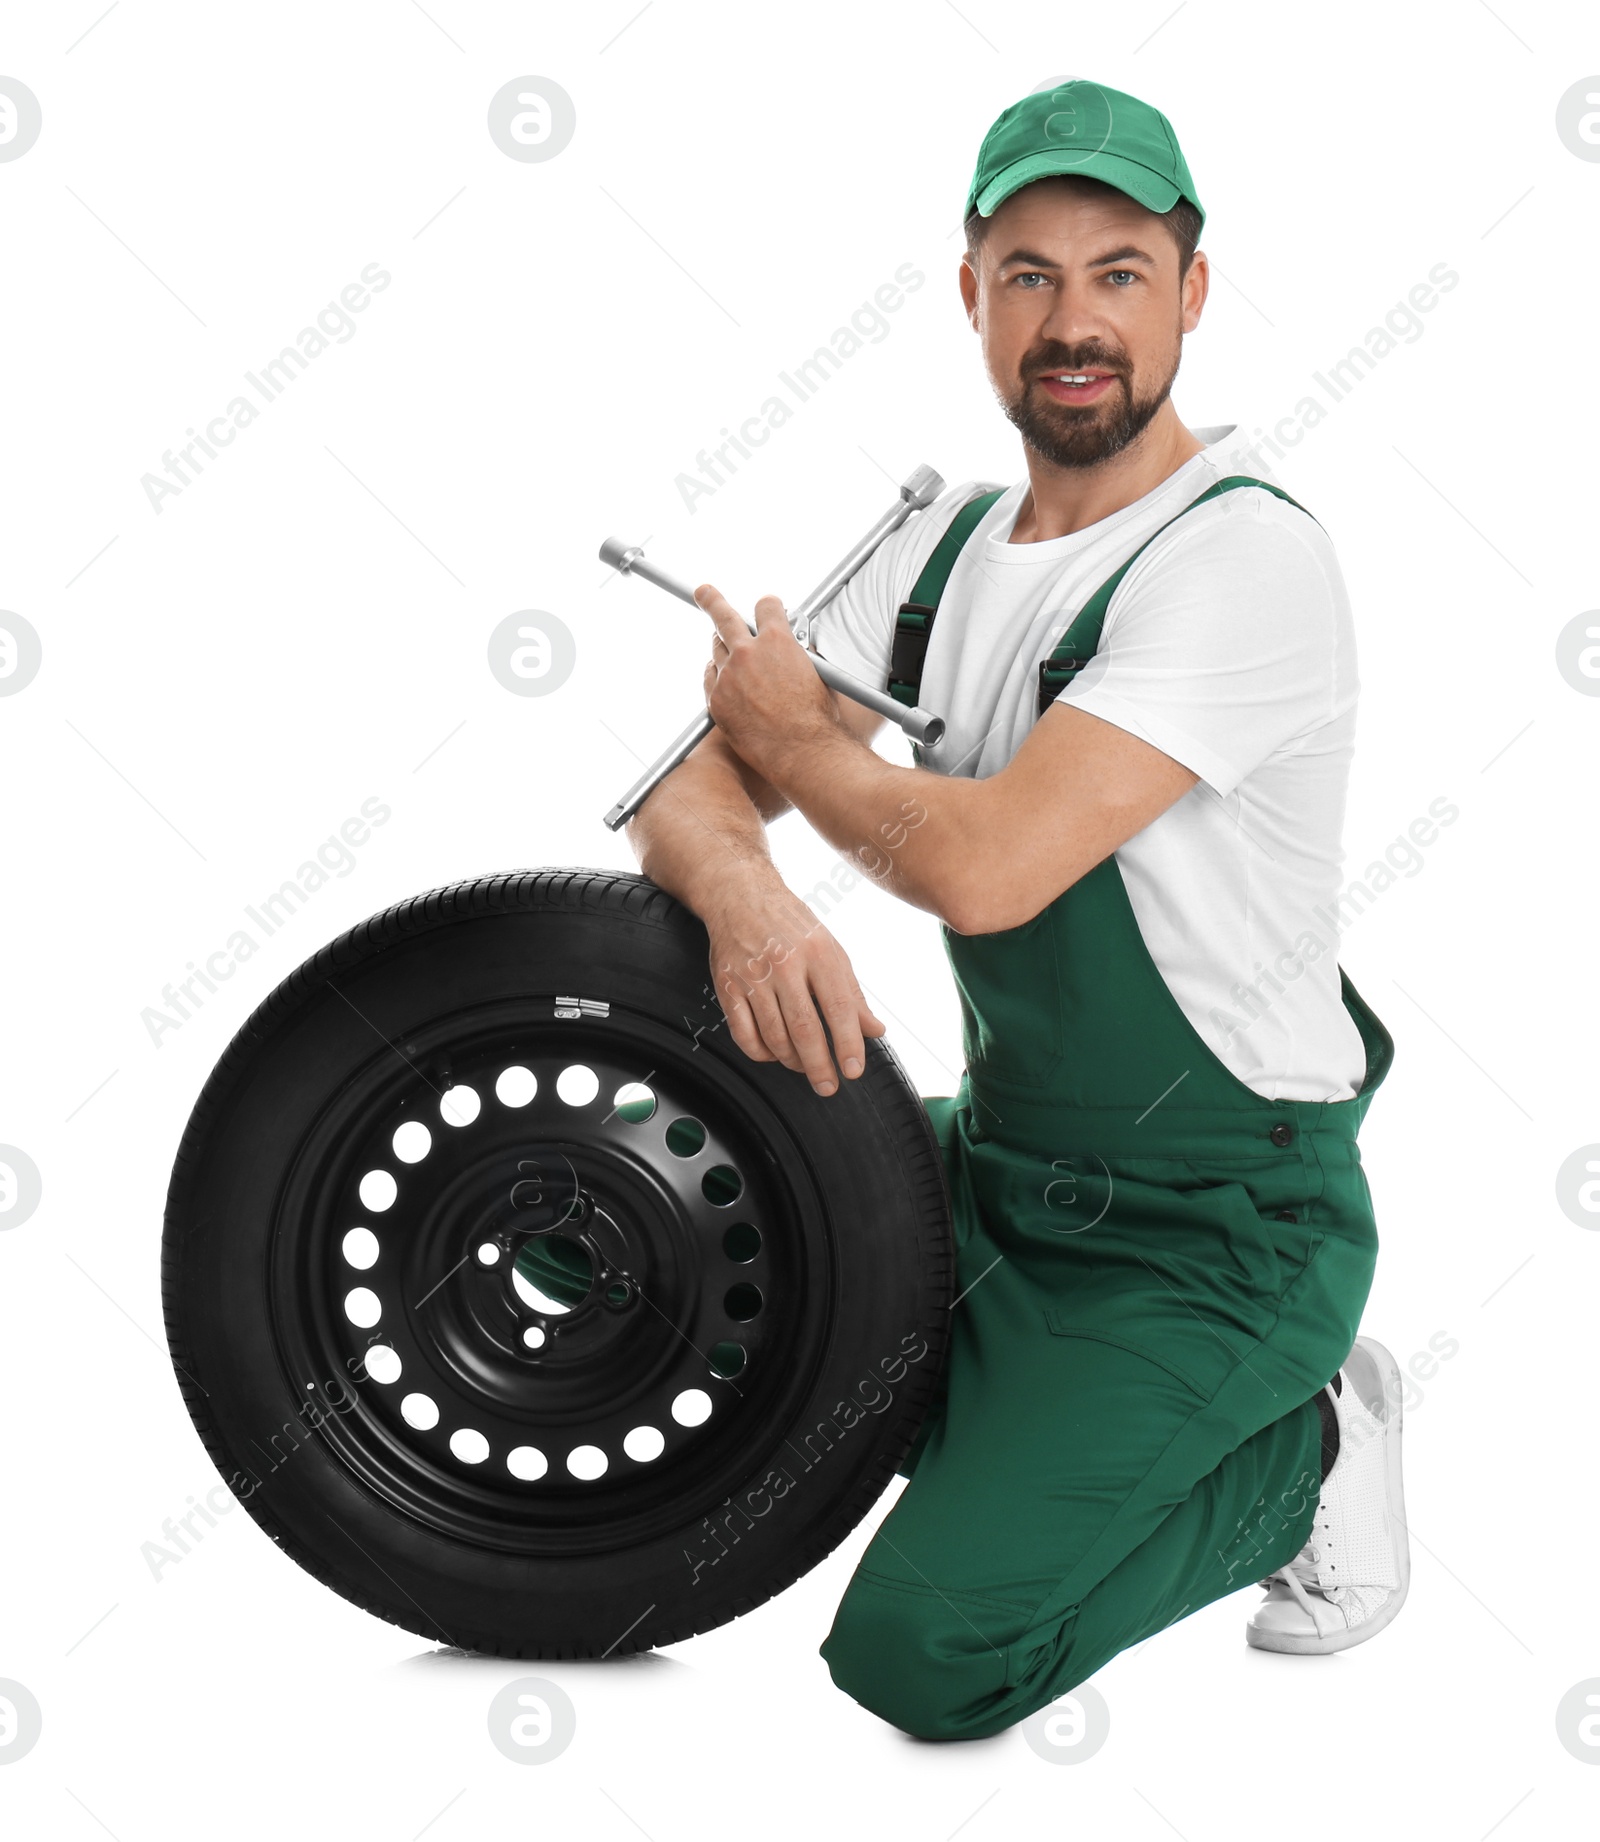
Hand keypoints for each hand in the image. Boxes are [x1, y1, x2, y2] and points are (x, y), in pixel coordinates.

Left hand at [695, 584, 836, 776]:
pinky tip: (725, 679)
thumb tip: (797, 652)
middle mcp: (748, 653)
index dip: (768, 606)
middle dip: (712, 599)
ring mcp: (728, 676)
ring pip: (716, 650)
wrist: (801, 751)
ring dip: (722, 647)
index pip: (765, 606)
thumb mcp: (817, 674)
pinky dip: (717, 675)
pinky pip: (710, 678)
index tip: (765, 607)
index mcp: (777, 641)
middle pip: (723, 616)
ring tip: (727, 648)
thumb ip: (799, 655)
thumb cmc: (815, 719)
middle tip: (703, 592)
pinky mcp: (717, 699)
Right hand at [702, 879, 885, 1095]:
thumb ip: (852, 993)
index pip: (839, 1007)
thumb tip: (875, 1030)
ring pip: (774, 1036)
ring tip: (804, 1066)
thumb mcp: (830, 950)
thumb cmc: (790, 923)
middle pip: (804, 1028)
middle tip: (829, 1085)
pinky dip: (761, 1053)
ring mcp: (753, 976)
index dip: (848, 1043)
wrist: (740, 895)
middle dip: (819, 1065)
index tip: (853, 1070)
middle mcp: (785, 964)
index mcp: (818, 952)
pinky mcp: (727, 986)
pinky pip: (743, 1034)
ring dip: (792, 1061)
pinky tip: (774, 1053)